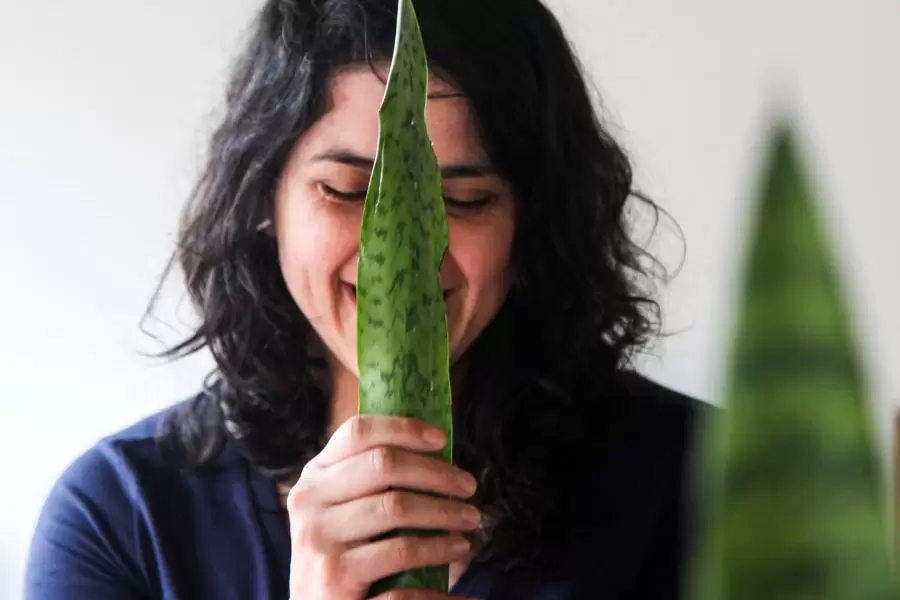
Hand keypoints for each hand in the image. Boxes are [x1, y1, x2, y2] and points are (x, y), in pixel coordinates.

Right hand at [286, 415, 481, 599]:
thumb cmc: (342, 556)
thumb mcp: (342, 511)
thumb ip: (371, 480)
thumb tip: (436, 450)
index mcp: (315, 477)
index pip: (358, 432)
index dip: (403, 429)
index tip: (441, 439)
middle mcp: (310, 502)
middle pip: (384, 464)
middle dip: (436, 473)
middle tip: (469, 488)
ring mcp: (319, 539)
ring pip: (396, 507)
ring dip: (444, 513)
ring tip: (468, 522)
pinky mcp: (335, 578)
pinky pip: (401, 553)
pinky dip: (438, 552)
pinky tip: (456, 554)